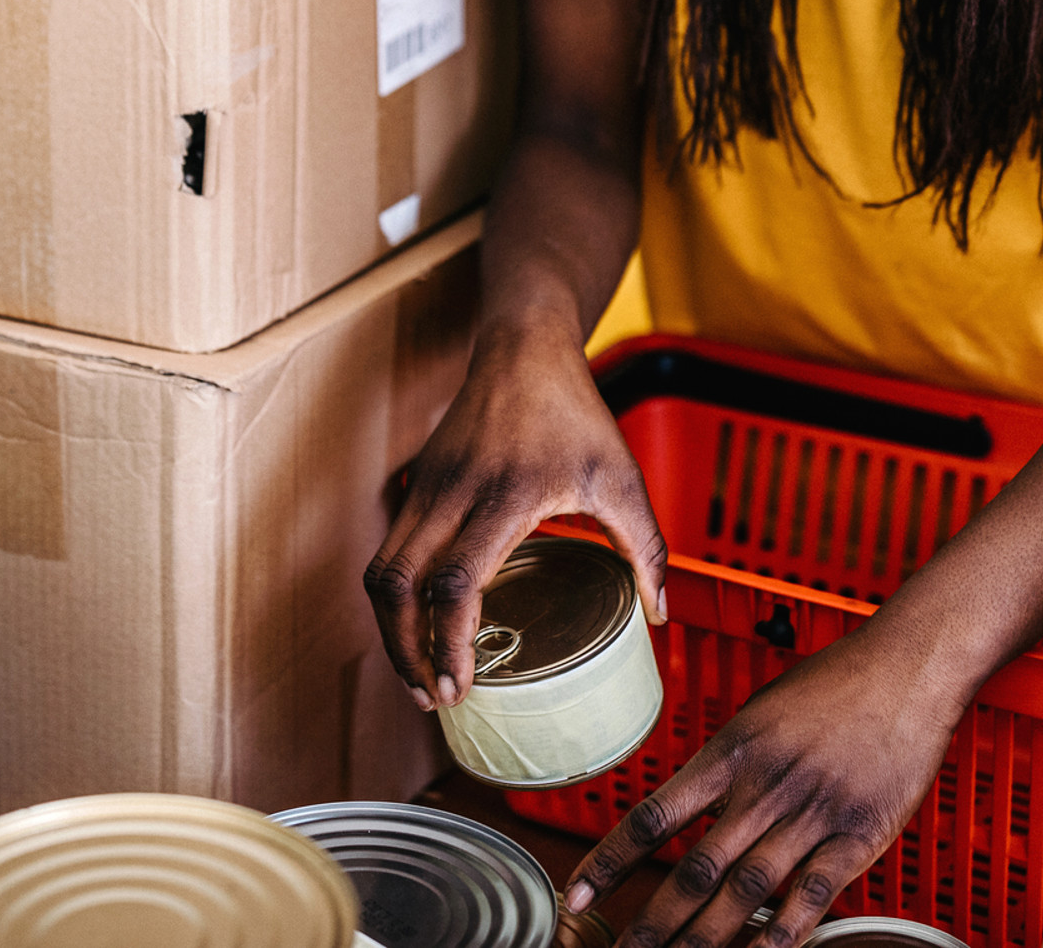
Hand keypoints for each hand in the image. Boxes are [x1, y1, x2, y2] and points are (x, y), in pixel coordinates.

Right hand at [364, 317, 666, 710]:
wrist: (523, 346)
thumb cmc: (574, 410)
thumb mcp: (622, 476)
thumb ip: (645, 547)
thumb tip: (660, 615)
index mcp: (505, 496)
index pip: (455, 582)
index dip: (448, 643)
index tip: (459, 687)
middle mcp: (452, 494)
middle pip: (399, 586)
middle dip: (406, 652)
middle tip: (432, 697)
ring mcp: (426, 487)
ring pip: (382, 571)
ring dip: (391, 628)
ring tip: (418, 672)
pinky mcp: (415, 484)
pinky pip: (389, 549)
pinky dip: (394, 596)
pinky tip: (417, 624)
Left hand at [561, 620, 958, 945]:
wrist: (907, 668)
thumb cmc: (835, 683)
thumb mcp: (761, 712)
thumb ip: (728, 764)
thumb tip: (692, 804)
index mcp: (732, 751)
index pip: (655, 815)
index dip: (611, 860)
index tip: (579, 892)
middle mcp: (764, 787)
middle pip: (696, 869)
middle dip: (654, 921)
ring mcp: (811, 814)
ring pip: (746, 891)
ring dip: (706, 938)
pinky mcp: (857, 836)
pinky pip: (812, 896)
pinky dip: (782, 935)